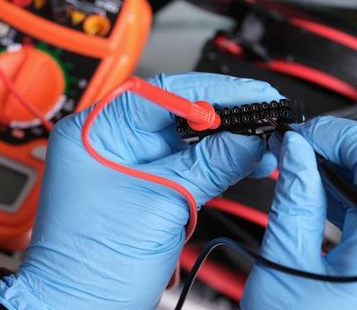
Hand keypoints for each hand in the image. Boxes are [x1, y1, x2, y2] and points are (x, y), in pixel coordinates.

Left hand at [0, 73, 280, 308]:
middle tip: (267, 118)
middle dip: (226, 116)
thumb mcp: (161, 205)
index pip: (162, 93)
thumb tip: (250, 138)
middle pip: (178, 114)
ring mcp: (129, 168)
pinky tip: (245, 163)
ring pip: (188, 141)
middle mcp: (109, 144)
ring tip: (263, 145)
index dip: (214, 91)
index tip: (254, 94)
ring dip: (227, 142)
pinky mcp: (147, 191)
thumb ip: (210, 165)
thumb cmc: (90, 266)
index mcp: (94, 132)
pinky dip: (218, 165)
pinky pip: (188, 167)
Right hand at [241, 116, 356, 308]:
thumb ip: (294, 199)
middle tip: (296, 151)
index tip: (306, 132)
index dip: (342, 134)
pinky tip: (320, 216)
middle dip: (340, 159)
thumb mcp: (285, 266)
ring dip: (346, 190)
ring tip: (300, 180)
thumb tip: (299, 152)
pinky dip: (354, 222)